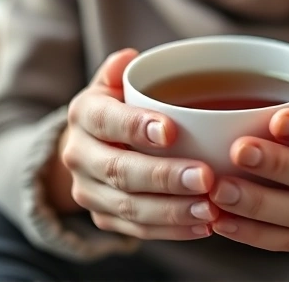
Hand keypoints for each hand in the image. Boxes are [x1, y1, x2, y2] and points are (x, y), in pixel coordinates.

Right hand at [43, 49, 217, 240]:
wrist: (89, 148)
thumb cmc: (115, 111)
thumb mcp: (112, 86)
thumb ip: (119, 73)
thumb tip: (128, 57)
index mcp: (84, 116)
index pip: (105, 121)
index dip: (135, 127)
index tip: (171, 131)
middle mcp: (79, 156)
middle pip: (119, 170)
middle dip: (164, 177)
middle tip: (205, 177)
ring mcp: (89, 191)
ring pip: (129, 207)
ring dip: (172, 211)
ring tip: (209, 209)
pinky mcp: (104, 217)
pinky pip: (137, 231)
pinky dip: (171, 230)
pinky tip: (202, 226)